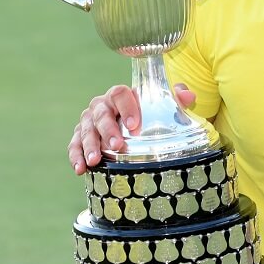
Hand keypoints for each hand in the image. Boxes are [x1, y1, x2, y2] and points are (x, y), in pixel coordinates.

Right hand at [67, 84, 195, 174]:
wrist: (126, 123)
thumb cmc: (144, 113)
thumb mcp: (160, 106)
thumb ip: (175, 99)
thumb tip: (189, 97)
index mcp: (119, 95)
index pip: (119, 94)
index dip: (126, 107)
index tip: (135, 125)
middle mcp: (101, 106)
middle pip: (101, 114)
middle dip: (108, 130)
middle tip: (117, 146)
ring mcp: (88, 121)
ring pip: (85, 131)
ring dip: (89, 146)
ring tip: (94, 161)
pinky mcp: (79, 136)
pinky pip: (74, 145)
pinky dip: (75, 156)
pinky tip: (81, 169)